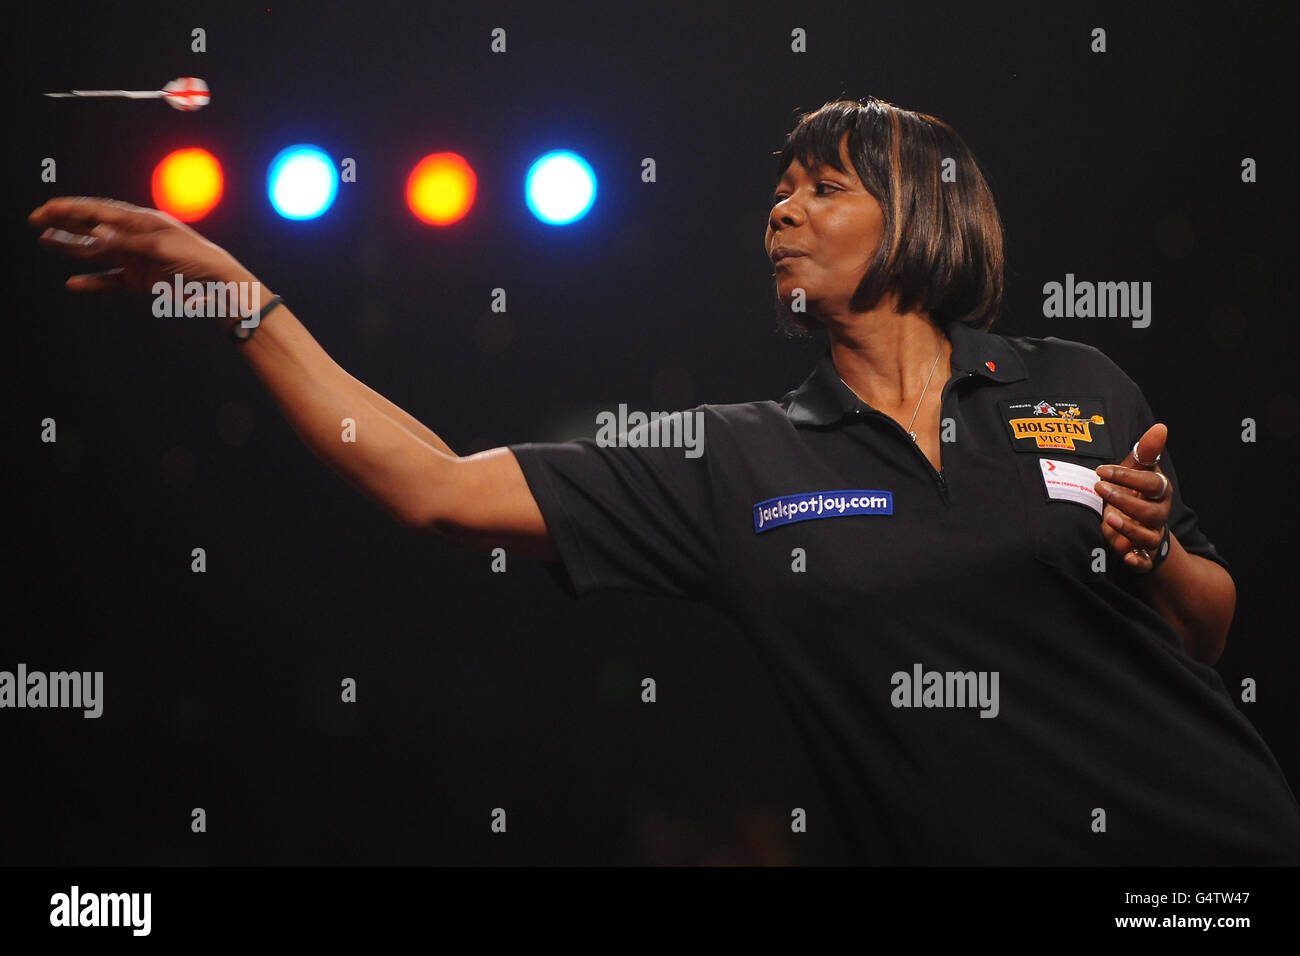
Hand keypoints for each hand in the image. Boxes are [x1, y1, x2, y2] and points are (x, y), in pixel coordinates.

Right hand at [29, 197, 254, 298]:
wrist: (220, 287)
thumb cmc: (197, 259)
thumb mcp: (162, 247)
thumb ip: (128, 241)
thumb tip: (96, 232)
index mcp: (142, 220)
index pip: (101, 210)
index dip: (72, 209)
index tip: (47, 208)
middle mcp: (135, 237)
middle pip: (93, 226)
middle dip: (65, 222)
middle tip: (36, 219)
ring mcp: (136, 259)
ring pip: (96, 252)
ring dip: (71, 246)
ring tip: (45, 241)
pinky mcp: (140, 281)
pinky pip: (110, 280)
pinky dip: (92, 282)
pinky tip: (72, 283)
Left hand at [1094, 423, 1172, 573]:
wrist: (1138, 525)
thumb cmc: (1135, 492)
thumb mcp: (1136, 471)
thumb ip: (1145, 451)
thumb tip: (1161, 426)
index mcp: (1158, 492)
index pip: (1152, 483)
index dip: (1128, 477)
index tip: (1101, 470)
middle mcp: (1158, 514)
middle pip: (1150, 511)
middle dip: (1124, 501)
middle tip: (1099, 489)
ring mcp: (1151, 535)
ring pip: (1147, 535)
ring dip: (1128, 528)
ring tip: (1108, 518)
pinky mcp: (1142, 555)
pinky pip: (1144, 561)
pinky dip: (1137, 561)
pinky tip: (1126, 557)